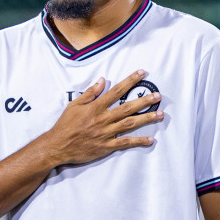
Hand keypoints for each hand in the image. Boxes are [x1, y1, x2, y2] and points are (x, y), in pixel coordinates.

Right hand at [37, 70, 163, 166]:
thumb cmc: (65, 125)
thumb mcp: (74, 105)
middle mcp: (103, 119)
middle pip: (128, 107)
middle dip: (144, 101)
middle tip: (158, 96)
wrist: (58, 146)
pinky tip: (150, 139)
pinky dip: (138, 141)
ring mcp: (106, 133)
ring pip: (130, 124)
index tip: (142, 74)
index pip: (116, 91)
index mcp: (95, 107)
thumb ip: (90, 93)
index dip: (130, 81)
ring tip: (160, 114)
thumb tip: (103, 80)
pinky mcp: (107, 146)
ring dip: (146, 118)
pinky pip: (125, 143)